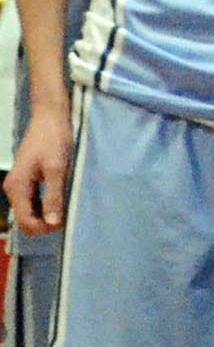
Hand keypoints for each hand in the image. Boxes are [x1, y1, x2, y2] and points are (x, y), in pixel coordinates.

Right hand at [6, 100, 72, 238]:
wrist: (49, 118)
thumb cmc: (54, 139)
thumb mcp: (57, 169)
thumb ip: (54, 196)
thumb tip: (53, 222)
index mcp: (17, 187)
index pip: (25, 221)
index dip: (44, 228)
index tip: (65, 222)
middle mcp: (14, 189)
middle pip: (25, 220)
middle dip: (45, 224)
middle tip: (67, 216)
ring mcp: (19, 185)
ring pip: (29, 212)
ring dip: (46, 215)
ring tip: (66, 208)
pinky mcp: (27, 181)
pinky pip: (33, 202)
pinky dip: (45, 206)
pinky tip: (60, 200)